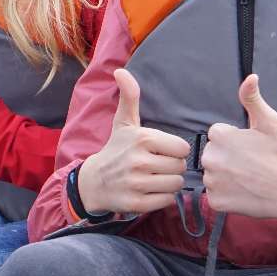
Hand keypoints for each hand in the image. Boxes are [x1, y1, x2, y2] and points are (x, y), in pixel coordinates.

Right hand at [76, 68, 189, 214]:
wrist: (94, 181)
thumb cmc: (115, 150)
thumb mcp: (123, 122)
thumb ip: (129, 97)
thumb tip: (121, 71)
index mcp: (142, 138)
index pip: (182, 148)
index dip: (175, 151)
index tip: (162, 152)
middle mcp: (139, 161)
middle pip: (180, 167)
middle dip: (172, 168)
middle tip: (158, 167)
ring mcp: (137, 183)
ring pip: (175, 185)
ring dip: (169, 184)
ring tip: (155, 179)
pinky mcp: (136, 203)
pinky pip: (167, 201)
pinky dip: (162, 198)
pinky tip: (151, 191)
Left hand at [201, 74, 276, 223]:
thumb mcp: (270, 122)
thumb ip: (252, 99)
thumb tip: (249, 77)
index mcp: (220, 137)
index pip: (218, 135)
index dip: (235, 140)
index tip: (251, 148)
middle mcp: (211, 158)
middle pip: (213, 154)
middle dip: (227, 157)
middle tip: (251, 164)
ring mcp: (212, 182)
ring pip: (213, 174)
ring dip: (226, 176)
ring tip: (249, 178)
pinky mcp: (216, 201)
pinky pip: (215, 195)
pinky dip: (227, 195)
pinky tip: (245, 192)